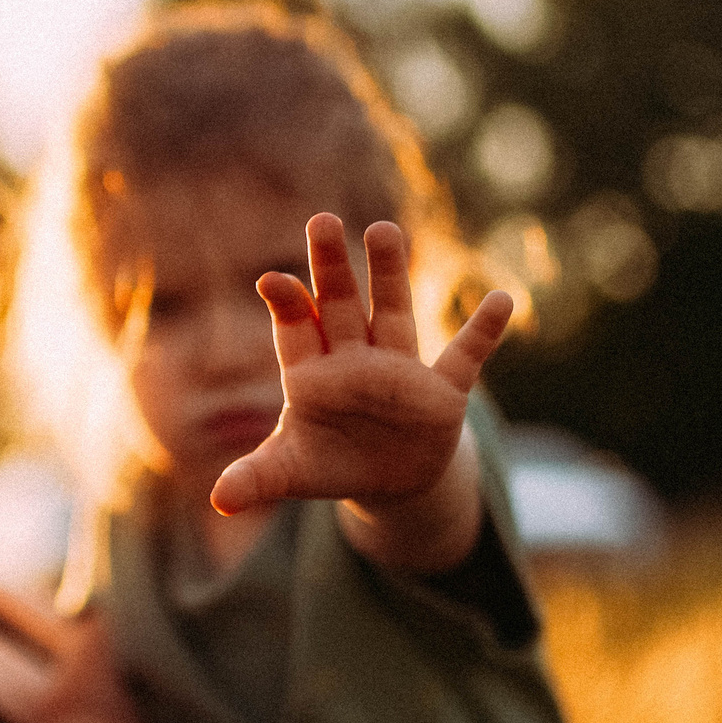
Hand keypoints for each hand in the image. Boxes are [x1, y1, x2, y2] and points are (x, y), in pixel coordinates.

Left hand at [209, 216, 511, 519]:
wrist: (387, 480)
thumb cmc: (329, 464)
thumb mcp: (290, 473)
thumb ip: (258, 478)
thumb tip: (218, 501)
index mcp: (312, 373)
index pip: (297, 330)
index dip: (288, 305)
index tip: (273, 280)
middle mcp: (354, 360)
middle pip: (341, 306)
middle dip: (333, 268)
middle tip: (321, 221)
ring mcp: (399, 370)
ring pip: (393, 313)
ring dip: (389, 274)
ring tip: (382, 228)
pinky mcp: (442, 393)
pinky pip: (465, 356)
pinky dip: (484, 331)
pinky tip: (503, 299)